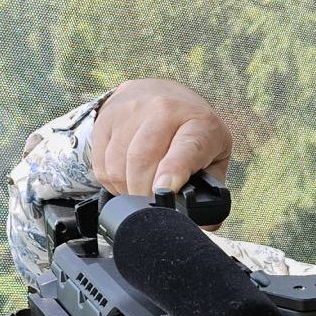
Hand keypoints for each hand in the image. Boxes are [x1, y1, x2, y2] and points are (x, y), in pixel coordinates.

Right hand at [87, 78, 231, 196]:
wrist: (163, 92)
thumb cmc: (192, 131)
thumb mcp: (214, 153)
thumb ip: (211, 187)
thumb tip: (207, 224)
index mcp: (199, 124)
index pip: (184, 150)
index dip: (172, 173)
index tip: (164, 193)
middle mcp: (164, 110)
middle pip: (142, 160)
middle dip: (144, 194)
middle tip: (150, 207)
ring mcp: (132, 111)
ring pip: (118, 164)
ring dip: (126, 189)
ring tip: (139, 191)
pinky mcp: (106, 116)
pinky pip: (101, 161)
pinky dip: (111, 181)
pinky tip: (125, 179)